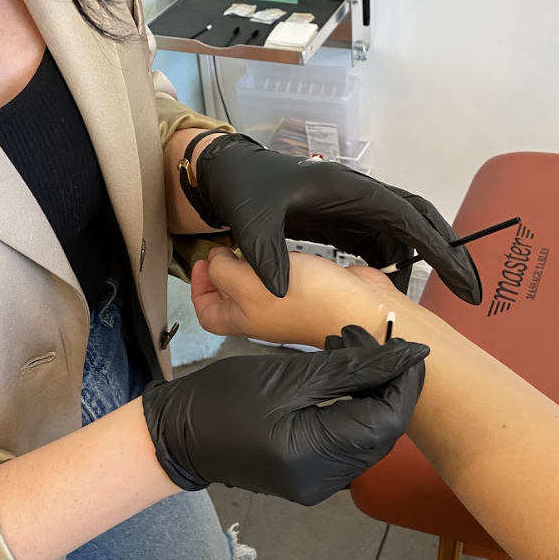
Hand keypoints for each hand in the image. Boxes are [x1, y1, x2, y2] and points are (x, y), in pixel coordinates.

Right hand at [141, 326, 427, 504]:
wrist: (180, 436)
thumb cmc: (223, 399)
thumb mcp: (289, 376)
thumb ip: (350, 368)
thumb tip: (402, 355)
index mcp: (313, 454)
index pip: (387, 420)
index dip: (405, 382)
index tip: (406, 346)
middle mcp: (323, 480)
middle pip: (383, 432)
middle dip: (388, 385)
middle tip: (366, 340)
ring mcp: (319, 485)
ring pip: (371, 439)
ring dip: (372, 396)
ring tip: (349, 354)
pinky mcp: (313, 479)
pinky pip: (351, 446)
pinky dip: (355, 412)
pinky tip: (340, 382)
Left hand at [192, 134, 481, 303]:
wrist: (228, 176)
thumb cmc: (243, 191)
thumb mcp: (249, 222)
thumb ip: (264, 254)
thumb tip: (278, 291)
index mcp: (349, 190)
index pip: (407, 220)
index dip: (438, 249)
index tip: (461, 280)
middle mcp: (361, 197)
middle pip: (420, 221)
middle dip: (448, 253)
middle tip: (471, 292)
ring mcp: (356, 209)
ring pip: (407, 232)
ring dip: (428, 258)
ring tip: (447, 293)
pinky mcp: (347, 222)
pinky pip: (385, 242)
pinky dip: (400, 262)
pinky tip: (400, 287)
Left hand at [192, 248, 402, 347]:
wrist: (360, 307)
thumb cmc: (310, 302)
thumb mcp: (250, 283)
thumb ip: (224, 272)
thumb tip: (215, 261)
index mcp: (245, 318)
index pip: (207, 311)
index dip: (198, 288)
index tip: (202, 261)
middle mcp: (264, 313)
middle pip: (230, 295)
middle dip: (222, 269)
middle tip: (224, 245)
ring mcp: (286, 301)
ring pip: (256, 281)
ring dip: (249, 260)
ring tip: (248, 241)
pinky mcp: (309, 286)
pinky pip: (282, 271)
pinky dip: (276, 257)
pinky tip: (280, 244)